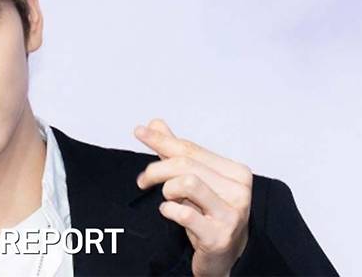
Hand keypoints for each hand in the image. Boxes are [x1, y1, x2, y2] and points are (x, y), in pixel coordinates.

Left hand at [135, 119, 251, 276]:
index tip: (140, 132)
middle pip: (186, 164)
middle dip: (157, 169)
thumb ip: (176, 153)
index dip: (162, 140)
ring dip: (168, 189)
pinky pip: (185, 214)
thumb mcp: (196, 181)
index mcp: (235, 172)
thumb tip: (155, 124)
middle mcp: (238, 190)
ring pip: (187, 182)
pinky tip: (168, 212)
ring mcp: (231, 213)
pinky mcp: (219, 235)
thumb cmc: (210, 215)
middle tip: (143, 180)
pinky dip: (169, 210)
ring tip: (168, 198)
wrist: (227, 255)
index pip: (191, 149)